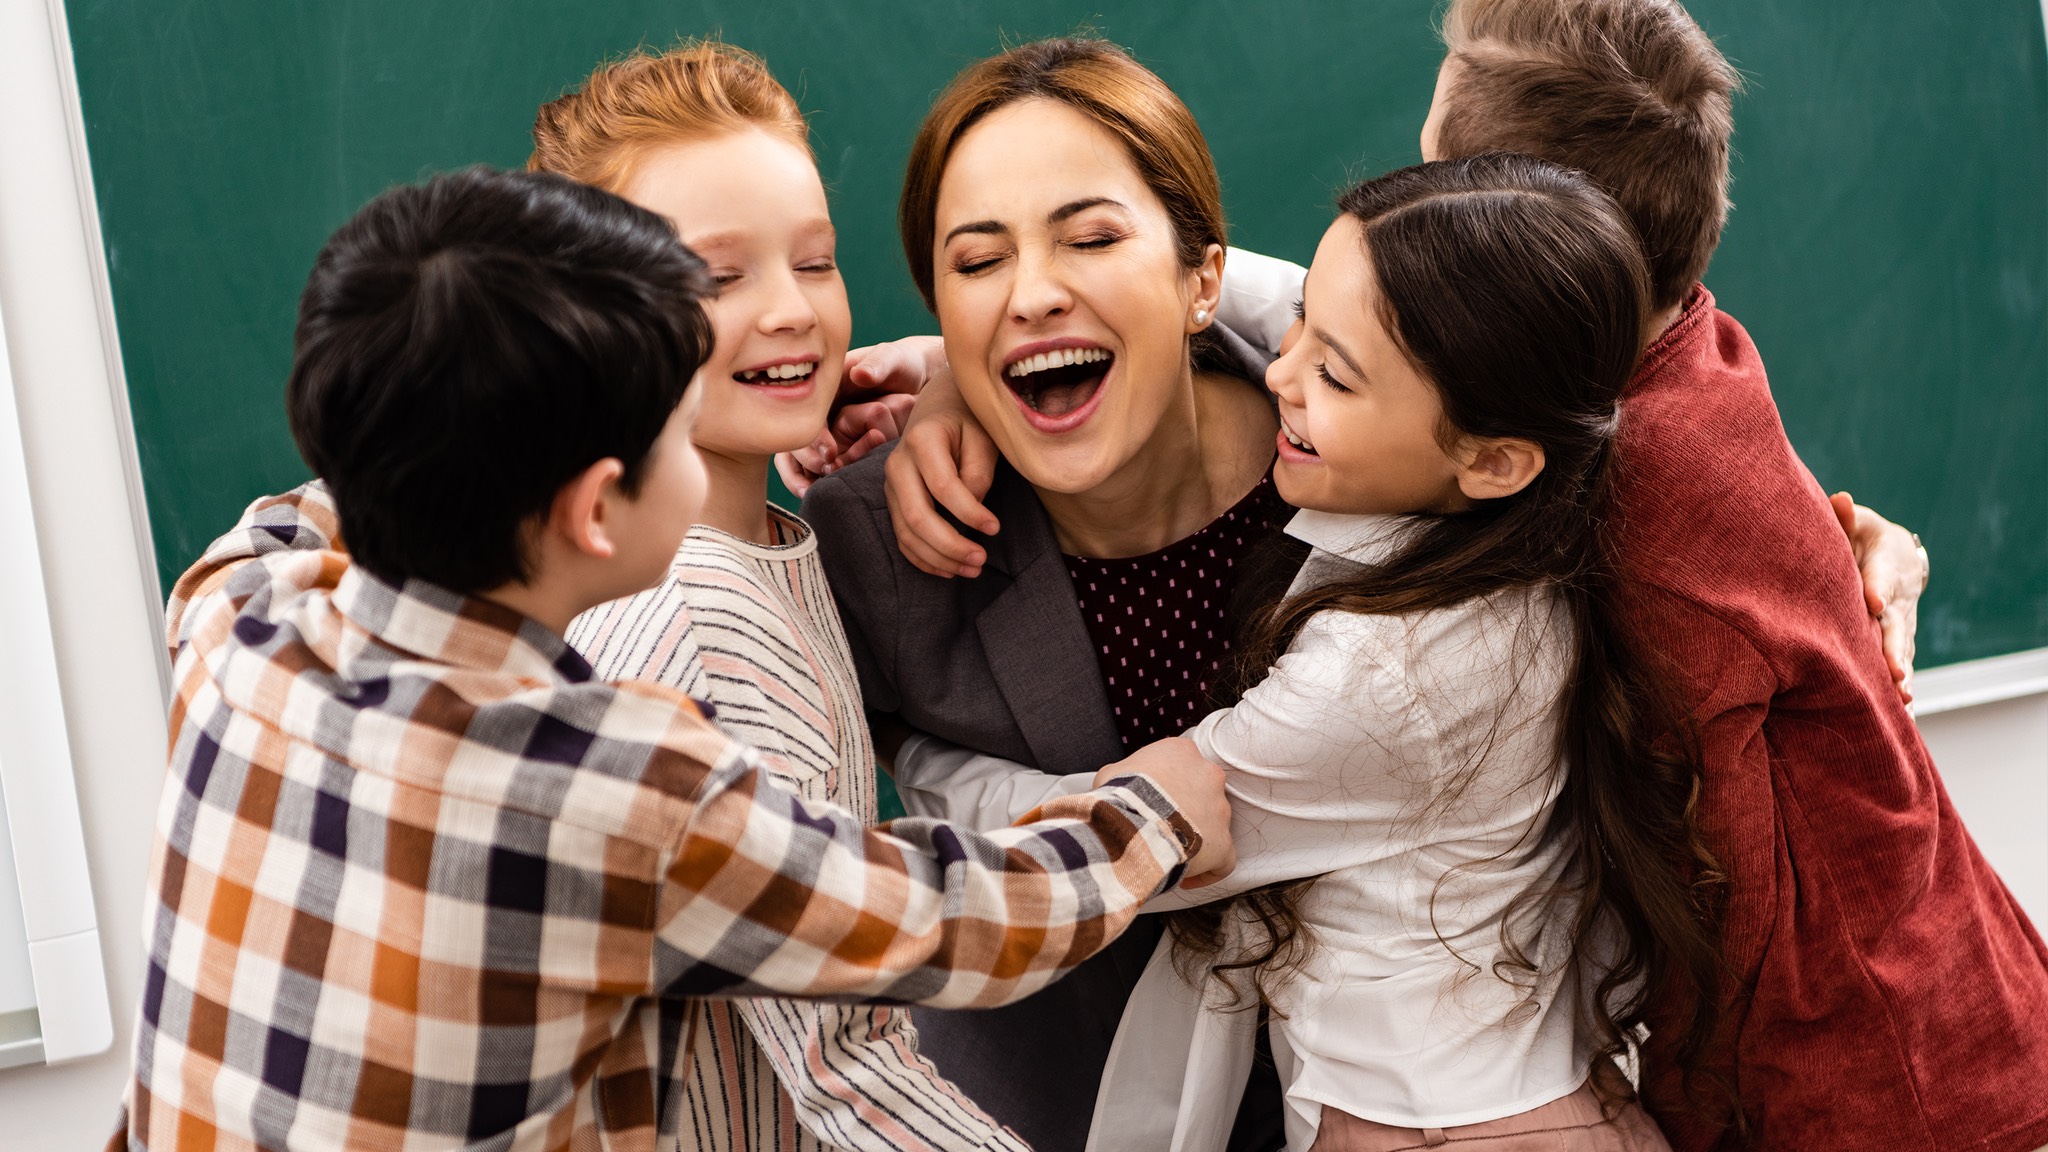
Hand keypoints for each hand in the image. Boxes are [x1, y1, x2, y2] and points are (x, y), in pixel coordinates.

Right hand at [775, 337, 944, 496]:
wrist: (917, 377)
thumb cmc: (903, 364)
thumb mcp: (893, 358)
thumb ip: (878, 363)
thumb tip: (859, 374)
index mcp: (826, 387)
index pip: (808, 413)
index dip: (814, 435)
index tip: (830, 453)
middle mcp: (820, 410)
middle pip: (796, 436)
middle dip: (806, 458)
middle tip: (828, 470)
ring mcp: (824, 428)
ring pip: (797, 456)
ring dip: (801, 474)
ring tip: (812, 490)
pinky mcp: (836, 444)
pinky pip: (814, 466)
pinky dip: (811, 480)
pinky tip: (814, 493)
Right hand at [883, 367, 1001, 576]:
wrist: (940, 408)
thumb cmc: (968, 422)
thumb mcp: (983, 436)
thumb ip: (978, 472)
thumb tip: (973, 509)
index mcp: (922, 440)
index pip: (943, 487)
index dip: (970, 513)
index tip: (995, 528)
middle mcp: (898, 463)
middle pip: (916, 516)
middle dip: (950, 545)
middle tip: (981, 560)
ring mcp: (891, 484)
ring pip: (906, 532)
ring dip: (938, 558)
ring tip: (972, 569)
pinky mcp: (894, 501)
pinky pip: (902, 537)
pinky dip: (923, 559)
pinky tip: (949, 569)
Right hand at [1095, 738, 1235, 884]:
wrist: (1130, 825)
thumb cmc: (1120, 797)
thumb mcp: (1112, 773)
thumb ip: (1124, 774)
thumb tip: (1117, 784)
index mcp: (1181, 752)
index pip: (1180, 764)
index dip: (1166, 785)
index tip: (1152, 802)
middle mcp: (1208, 775)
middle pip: (1200, 792)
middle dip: (1183, 810)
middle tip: (1159, 826)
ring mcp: (1220, 810)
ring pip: (1212, 825)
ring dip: (1193, 838)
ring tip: (1166, 853)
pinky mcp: (1223, 844)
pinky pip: (1223, 861)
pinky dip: (1207, 871)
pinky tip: (1186, 878)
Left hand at [1830, 493, 1926, 701]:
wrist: (1896, 553)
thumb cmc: (1862, 536)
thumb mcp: (1857, 522)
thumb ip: (1845, 516)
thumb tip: (1840, 498)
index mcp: (1885, 566)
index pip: (1882, 576)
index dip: (1878, 587)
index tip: (1873, 601)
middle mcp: (1898, 600)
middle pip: (1897, 625)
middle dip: (1894, 648)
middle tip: (1894, 670)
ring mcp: (1901, 624)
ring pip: (1903, 651)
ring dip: (1902, 674)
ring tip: (1903, 697)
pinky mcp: (1897, 641)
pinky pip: (1899, 666)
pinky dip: (1901, 688)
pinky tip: (1903, 716)